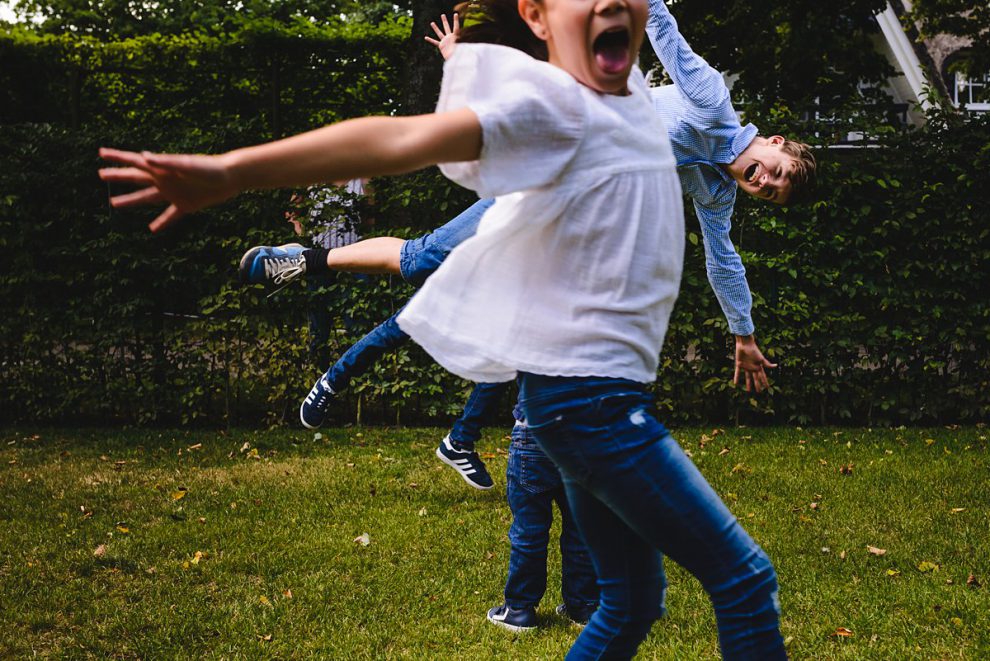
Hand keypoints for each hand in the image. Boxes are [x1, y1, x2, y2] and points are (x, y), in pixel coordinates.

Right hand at [98, 148, 238, 232]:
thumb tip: (144, 157)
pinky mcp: (187, 205)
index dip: (117, 157)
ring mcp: (174, 193)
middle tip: (101, 175)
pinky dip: (161, 223)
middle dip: (118, 177)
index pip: (134, 161)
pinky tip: (151, 229)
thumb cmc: (210, 168)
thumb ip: (167, 162)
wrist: (231, 178)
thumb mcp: (188, 165)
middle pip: (136, 179)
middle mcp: (165, 180)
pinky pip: (170, 216)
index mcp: (162, 168)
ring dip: (131, 201)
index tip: (100, 153)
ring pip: (147, 198)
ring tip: (114, 204)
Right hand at [424, 13, 459, 59]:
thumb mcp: (463, 45)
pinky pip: (435, 42)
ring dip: (435, 28)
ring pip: (439, 33)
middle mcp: (449, 37)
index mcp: (455, 36)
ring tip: (432, 23)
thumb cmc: (461, 53)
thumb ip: (463, 40)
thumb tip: (469, 37)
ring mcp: (445, 41)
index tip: (455, 14)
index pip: (456, 27)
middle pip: (447, 27)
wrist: (456, 60)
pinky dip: (430, 40)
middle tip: (442, 15)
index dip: (456, 20)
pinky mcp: (441, 46)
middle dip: (444, 21)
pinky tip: (425, 37)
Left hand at [733, 335, 777, 392]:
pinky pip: (738, 372)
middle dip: (757, 385)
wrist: (745, 345)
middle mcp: (752, 367)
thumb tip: (776, 366)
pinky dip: (737, 377)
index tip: (767, 388)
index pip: (762, 376)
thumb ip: (767, 363)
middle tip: (758, 392)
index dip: (765, 382)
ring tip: (748, 390)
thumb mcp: (761, 358)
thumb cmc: (754, 350)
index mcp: (758, 366)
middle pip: (755, 378)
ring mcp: (746, 366)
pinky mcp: (739, 364)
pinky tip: (736, 383)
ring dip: (748, 383)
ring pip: (747, 377)